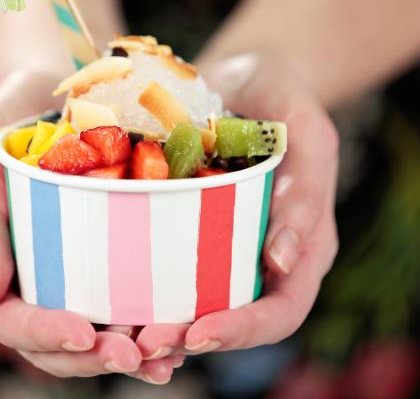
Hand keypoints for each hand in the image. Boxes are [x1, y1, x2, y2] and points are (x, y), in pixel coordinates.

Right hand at [0, 68, 181, 380]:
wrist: (56, 90)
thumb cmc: (6, 118)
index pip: (6, 319)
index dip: (42, 336)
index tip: (85, 334)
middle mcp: (22, 281)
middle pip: (51, 345)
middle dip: (92, 359)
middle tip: (139, 358)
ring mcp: (61, 276)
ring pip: (89, 338)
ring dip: (127, 358)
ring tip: (167, 360)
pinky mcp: (98, 264)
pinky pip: (118, 307)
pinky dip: (145, 329)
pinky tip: (178, 337)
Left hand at [132, 53, 338, 361]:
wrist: (242, 76)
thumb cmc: (281, 96)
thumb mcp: (304, 128)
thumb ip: (305, 188)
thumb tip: (284, 263)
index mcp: (306, 242)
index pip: (283, 308)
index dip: (245, 330)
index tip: (199, 334)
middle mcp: (268, 256)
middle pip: (237, 320)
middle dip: (191, 338)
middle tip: (143, 343)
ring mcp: (229, 245)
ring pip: (201, 304)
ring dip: (162, 325)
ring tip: (121, 333)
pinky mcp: (193, 229)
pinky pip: (172, 268)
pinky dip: (145, 289)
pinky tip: (113, 296)